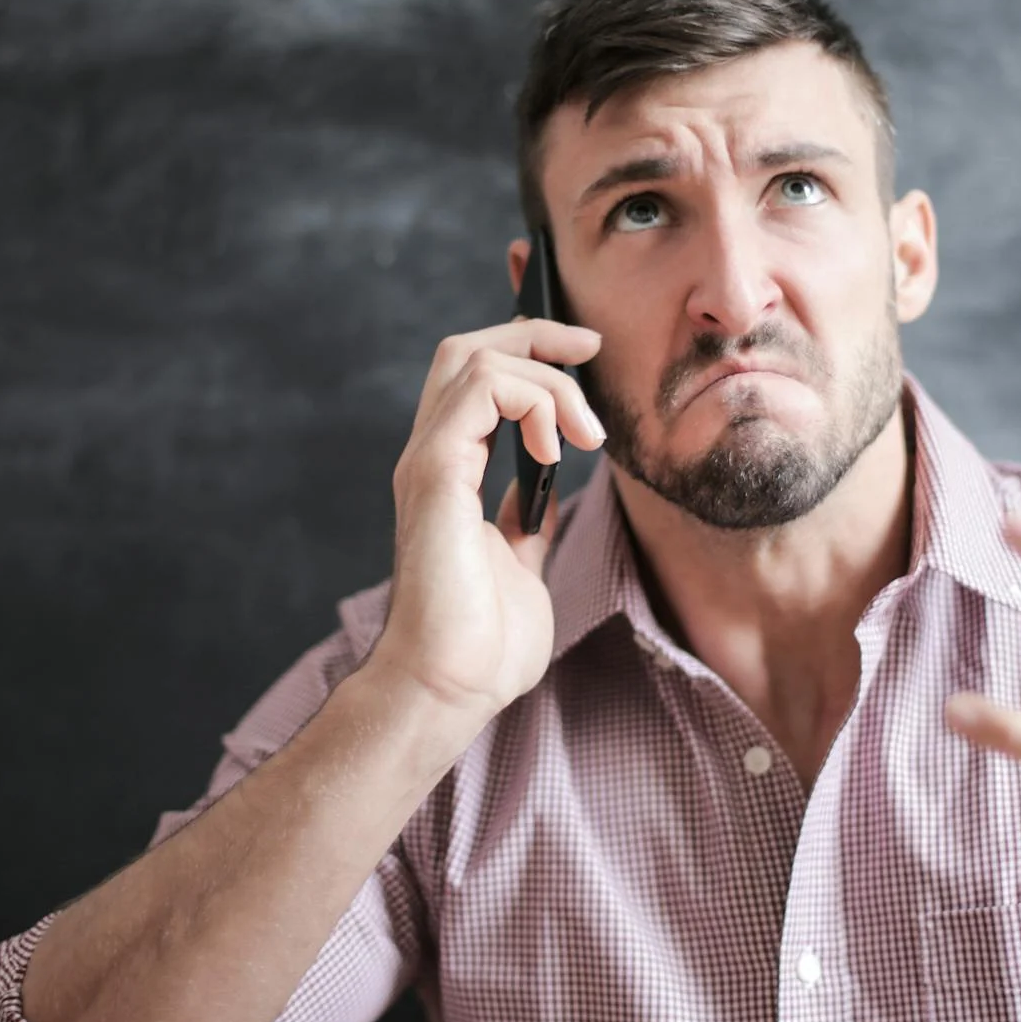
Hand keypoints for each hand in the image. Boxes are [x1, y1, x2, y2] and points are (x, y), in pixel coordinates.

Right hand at [371, 318, 605, 726]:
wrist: (450, 688)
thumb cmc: (481, 646)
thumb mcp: (521, 566)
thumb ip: (526, 524)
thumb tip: (545, 494)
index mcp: (451, 475)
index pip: (478, 380)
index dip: (530, 352)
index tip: (586, 358)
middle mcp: (434, 458)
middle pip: (467, 348)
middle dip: (535, 333)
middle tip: (591, 348)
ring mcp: (429, 462)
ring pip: (476, 357)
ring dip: (547, 380)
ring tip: (587, 434)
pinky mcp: (435, 473)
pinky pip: (482, 389)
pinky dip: (532, 401)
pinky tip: (559, 450)